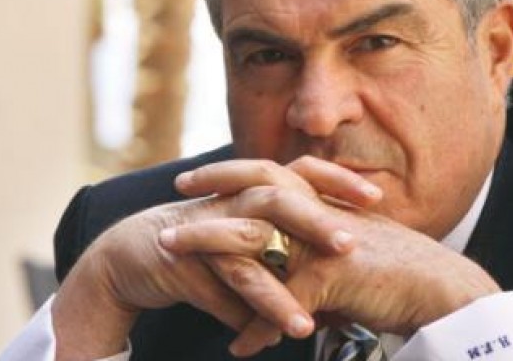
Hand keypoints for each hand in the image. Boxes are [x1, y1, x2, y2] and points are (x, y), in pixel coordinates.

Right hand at [52, 157, 380, 359]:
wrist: (135, 252)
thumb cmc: (203, 243)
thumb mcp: (246, 237)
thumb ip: (284, 252)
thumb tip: (327, 284)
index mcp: (252, 190)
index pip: (301, 172)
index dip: (337, 180)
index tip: (377, 198)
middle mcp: (232, 201)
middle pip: (278, 199)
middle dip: (315, 221)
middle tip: (351, 244)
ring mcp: (207, 228)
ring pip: (248, 252)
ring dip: (279, 289)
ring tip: (307, 324)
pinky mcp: (183, 258)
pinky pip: (218, 287)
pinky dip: (241, 315)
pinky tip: (261, 339)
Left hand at [164, 158, 499, 356]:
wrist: (442, 290)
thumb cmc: (399, 273)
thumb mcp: (347, 258)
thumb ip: (313, 265)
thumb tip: (282, 296)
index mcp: (323, 202)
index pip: (270, 172)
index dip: (232, 171)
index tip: (200, 176)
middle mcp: (319, 213)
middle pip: (254, 188)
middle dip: (211, 186)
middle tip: (176, 187)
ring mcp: (322, 240)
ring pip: (251, 237)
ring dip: (206, 247)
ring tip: (167, 255)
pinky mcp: (330, 274)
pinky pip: (280, 303)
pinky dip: (256, 329)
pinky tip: (237, 348)